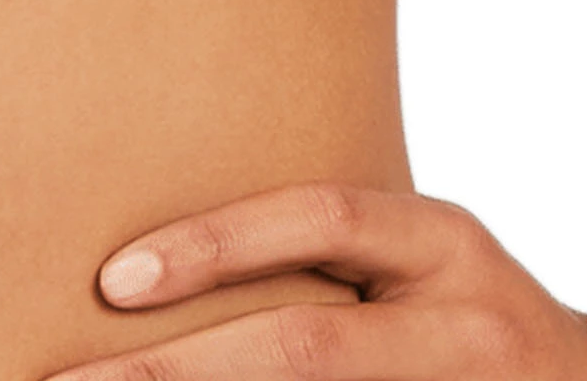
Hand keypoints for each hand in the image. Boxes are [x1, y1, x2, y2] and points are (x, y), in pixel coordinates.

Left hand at [42, 182, 586, 380]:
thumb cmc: (474, 309)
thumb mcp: (428, 253)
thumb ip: (332, 254)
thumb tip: (153, 266)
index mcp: (448, 242)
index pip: (319, 220)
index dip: (215, 245)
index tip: (112, 280)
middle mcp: (466, 322)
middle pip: (305, 349)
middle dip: (176, 374)